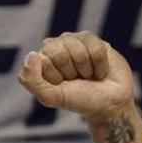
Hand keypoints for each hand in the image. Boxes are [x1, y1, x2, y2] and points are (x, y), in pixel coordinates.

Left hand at [18, 31, 134, 120]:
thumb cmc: (79, 100)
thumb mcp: (52, 97)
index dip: (56, 77)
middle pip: (59, 53)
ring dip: (86, 69)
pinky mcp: (91, 38)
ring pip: (78, 51)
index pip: (44, 61)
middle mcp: (54, 47)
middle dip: (71, 72)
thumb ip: (32, 81)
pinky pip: (96, 49)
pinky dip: (100, 65)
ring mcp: (72, 40)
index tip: (63, 85)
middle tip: (76, 80)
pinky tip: (98, 70)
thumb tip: (32, 54)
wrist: (109, 103)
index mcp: (41, 60)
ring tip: (88, 75)